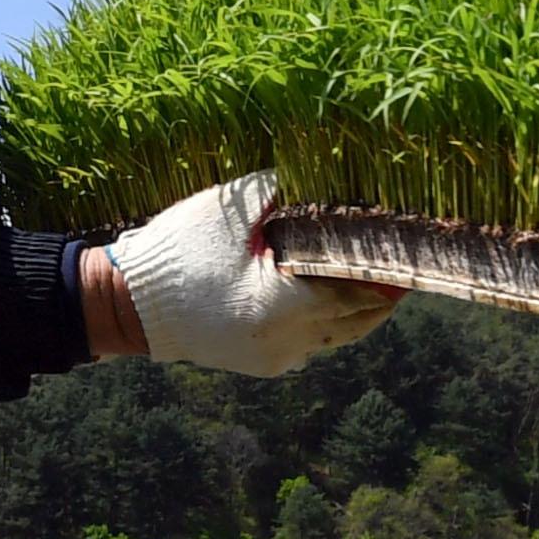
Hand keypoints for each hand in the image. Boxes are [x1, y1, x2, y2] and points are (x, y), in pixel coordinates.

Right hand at [87, 175, 403, 379]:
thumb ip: (287, 189)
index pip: (360, 291)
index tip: (408, 250)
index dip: (388, 271)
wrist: (130, 305)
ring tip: (378, 280)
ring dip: (358, 310)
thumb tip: (330, 173)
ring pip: (339, 337)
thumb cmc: (181, 251)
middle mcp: (289, 342)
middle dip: (382, 292)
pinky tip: (331, 295)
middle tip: (404, 265)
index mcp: (286, 305)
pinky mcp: (264, 365)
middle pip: (359, 320)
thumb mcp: (234, 209)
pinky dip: (327, 322)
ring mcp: (277, 359)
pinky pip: (312, 344)